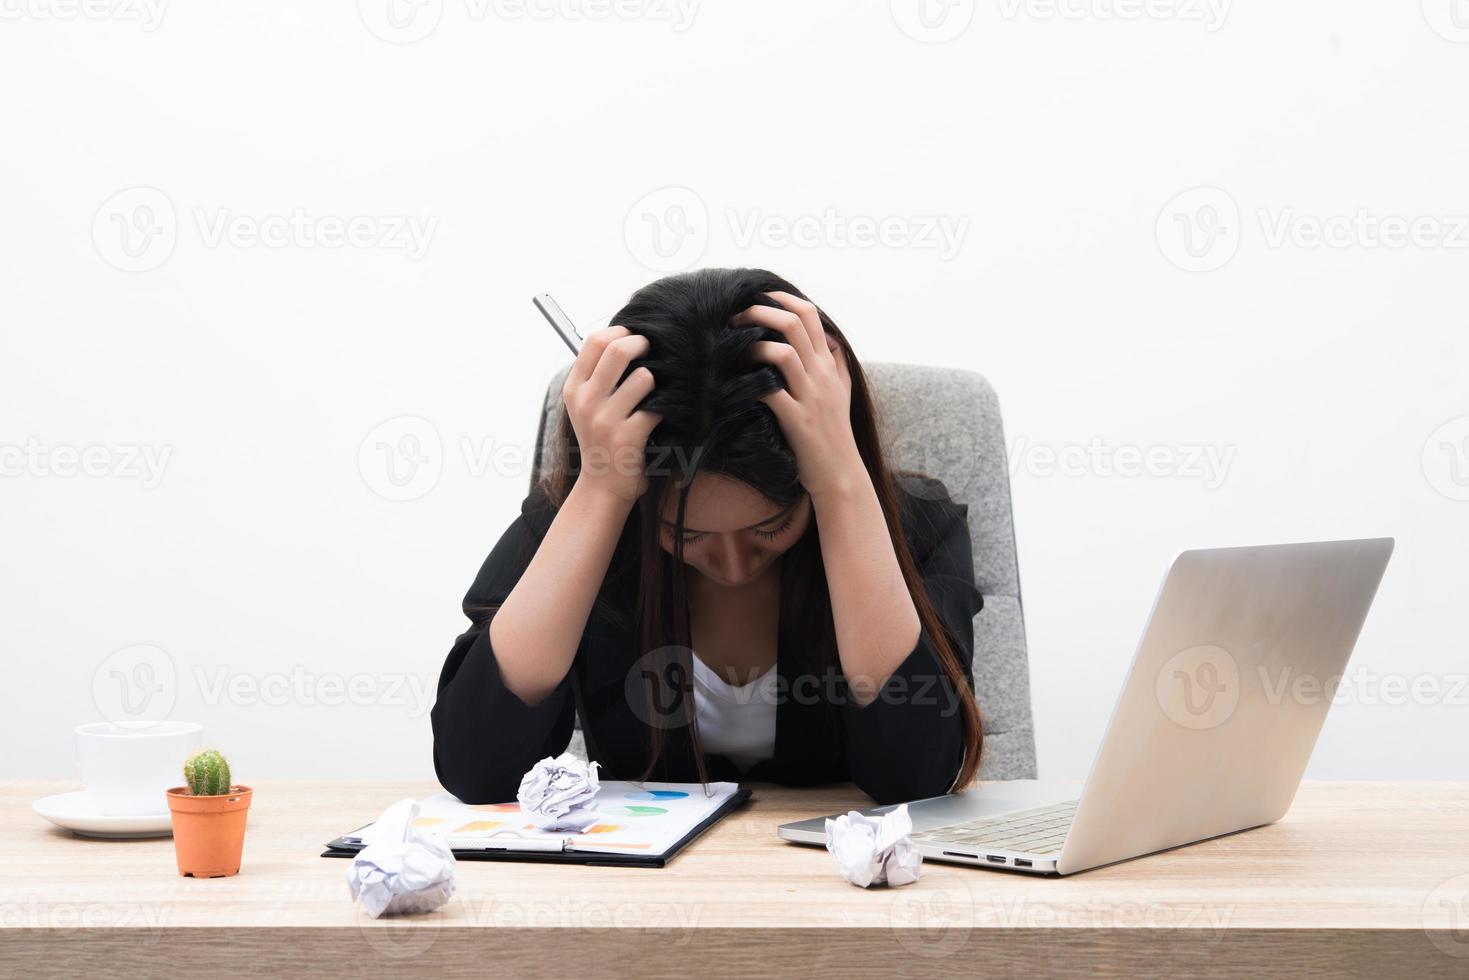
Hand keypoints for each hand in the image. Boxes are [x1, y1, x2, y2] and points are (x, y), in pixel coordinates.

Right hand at [562, 326, 661, 502]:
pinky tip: (663, 415)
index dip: (621, 331)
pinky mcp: (627, 437)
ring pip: (644, 377)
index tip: (636, 335)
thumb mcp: (586, 405)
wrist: (602, 485)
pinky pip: (657, 407)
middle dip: (643, 344)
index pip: (595, 341)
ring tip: (656, 392)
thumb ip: (598, 374)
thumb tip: (627, 335)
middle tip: (654, 350)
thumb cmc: (601, 439)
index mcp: (574, 388)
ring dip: (657, 381)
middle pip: (617, 351)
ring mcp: (605, 420)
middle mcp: (586, 401)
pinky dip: (666, 408)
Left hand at [735, 292, 864, 498]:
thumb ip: (838, 362)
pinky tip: (735, 382)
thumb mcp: (844, 391)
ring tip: (733, 346)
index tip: (757, 297)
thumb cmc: (836, 433)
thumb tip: (830, 336)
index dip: (781, 298)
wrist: (841, 473)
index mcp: (828, 364)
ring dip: (753, 344)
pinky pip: (769, 392)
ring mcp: (809, 397)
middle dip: (759, 312)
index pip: (809, 314)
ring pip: (781, 353)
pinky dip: (749, 382)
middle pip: (793, 325)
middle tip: (735, 317)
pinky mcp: (797, 420)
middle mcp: (821, 375)